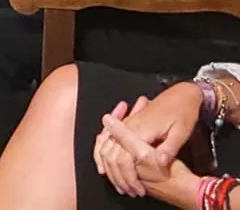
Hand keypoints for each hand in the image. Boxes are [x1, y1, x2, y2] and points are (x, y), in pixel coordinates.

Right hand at [93, 82, 204, 196]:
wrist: (181, 95)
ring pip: (105, 145)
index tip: (137, 188)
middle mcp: (130, 126)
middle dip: (116, 174)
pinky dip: (102, 149)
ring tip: (115, 181)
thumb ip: (169, 148)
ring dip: (107, 164)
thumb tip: (160, 162)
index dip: (129, 175)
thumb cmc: (183, 114)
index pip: (125, 156)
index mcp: (141, 130)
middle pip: (111, 152)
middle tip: (128, 190)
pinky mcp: (129, 122)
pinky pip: (107, 137)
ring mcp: (127, 123)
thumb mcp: (182, 132)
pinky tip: (104, 160)